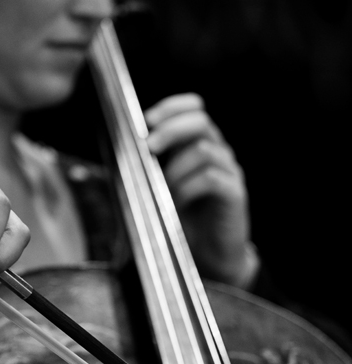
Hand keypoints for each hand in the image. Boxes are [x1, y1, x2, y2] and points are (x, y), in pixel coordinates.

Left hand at [145, 94, 257, 287]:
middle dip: (171, 130)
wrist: (209, 255)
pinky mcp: (235, 193)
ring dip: (176, 170)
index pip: (195, 108)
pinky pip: (212, 178)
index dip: (173, 108)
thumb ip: (153, 165)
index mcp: (201, 143)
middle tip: (149, 147)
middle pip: (201, 121)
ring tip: (165, 192)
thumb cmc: (184, 219)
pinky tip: (179, 203)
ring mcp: (230, 171)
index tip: (147, 119)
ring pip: (203, 151)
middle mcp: (219, 152)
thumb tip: (127, 147)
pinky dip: (189, 188)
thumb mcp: (163, 186)